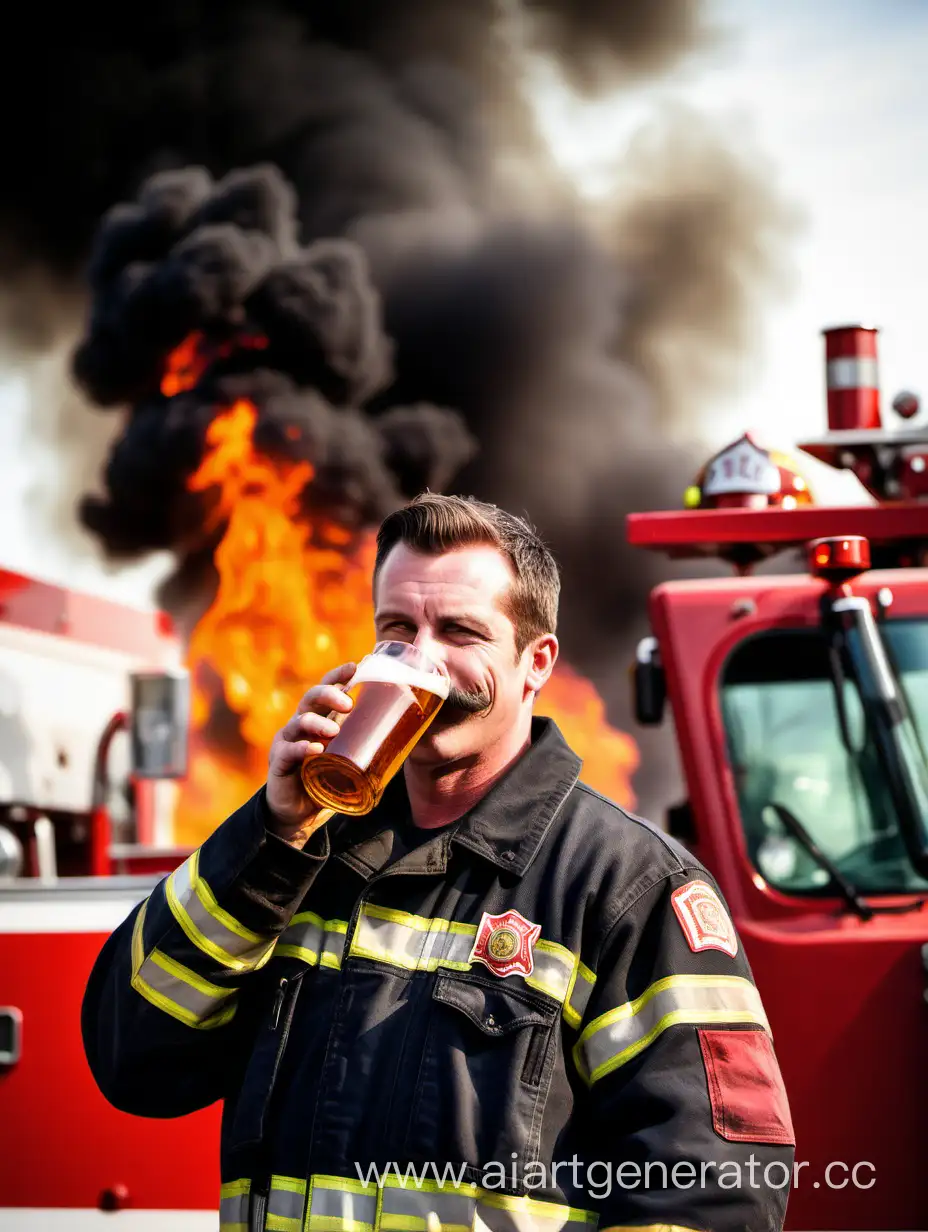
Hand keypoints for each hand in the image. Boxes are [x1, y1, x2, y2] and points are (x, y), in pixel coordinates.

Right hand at [266, 662, 355, 844]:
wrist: (297, 814)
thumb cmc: (324, 782)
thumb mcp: (347, 762)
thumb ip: (365, 750)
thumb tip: (405, 743)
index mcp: (318, 720)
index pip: (325, 690)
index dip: (337, 676)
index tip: (354, 666)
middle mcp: (300, 725)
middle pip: (310, 698)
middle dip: (329, 694)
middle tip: (348, 703)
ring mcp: (287, 742)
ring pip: (299, 721)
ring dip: (317, 722)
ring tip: (334, 731)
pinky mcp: (278, 762)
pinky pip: (288, 750)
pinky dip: (301, 747)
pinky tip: (313, 749)